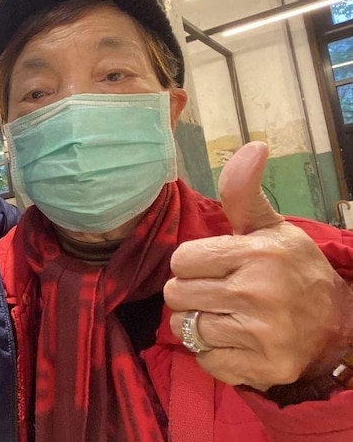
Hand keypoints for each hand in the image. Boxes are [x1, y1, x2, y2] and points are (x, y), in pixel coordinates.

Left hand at [165, 142, 352, 390]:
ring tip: (229, 316)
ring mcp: (260, 334)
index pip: (181, 260)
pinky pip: (203, 360)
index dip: (193, 264)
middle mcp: (257, 293)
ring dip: (199, 324)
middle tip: (221, 292)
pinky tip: (238, 341)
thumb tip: (252, 145)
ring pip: (185, 328)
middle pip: (176, 295)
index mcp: (256, 254)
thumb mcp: (270, 228)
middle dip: (192, 293)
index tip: (215, 266)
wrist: (339, 325)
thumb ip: (244, 193)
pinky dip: (214, 354)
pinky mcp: (260, 368)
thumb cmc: (292, 270)